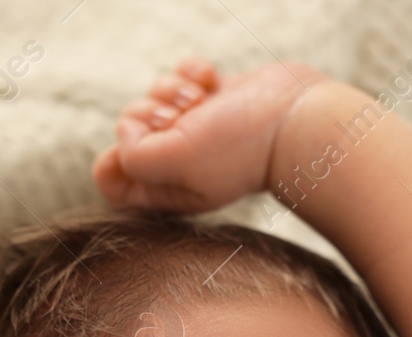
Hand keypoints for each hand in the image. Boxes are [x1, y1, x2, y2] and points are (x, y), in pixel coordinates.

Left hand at [91, 56, 328, 213]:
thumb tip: (128, 130)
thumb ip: (133, 156)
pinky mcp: (215, 100)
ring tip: (201, 98)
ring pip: (154, 97)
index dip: (114, 159)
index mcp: (168, 191)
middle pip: (130, 131)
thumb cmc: (241, 147)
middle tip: (181, 117)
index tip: (139, 143)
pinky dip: (190, 71)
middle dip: (149, 113)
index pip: (114, 183)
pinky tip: (210, 79)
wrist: (298, 120)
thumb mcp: (176, 161)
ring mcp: (198, 130)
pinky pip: (181, 75)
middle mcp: (180, 164)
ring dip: (171, 88)